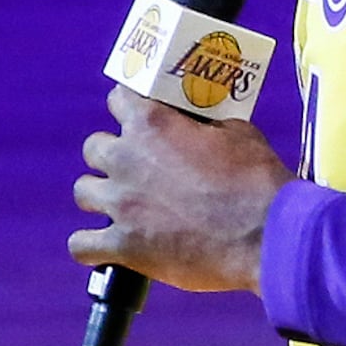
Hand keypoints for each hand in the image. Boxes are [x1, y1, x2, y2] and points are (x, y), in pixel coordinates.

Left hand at [71, 88, 291, 293]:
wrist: (266, 235)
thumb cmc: (256, 181)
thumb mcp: (238, 133)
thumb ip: (204, 126)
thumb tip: (196, 127)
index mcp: (153, 125)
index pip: (119, 99)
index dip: (130, 107)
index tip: (139, 115)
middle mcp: (126, 160)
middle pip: (93, 147)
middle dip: (112, 154)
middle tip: (135, 166)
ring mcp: (120, 204)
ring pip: (83, 191)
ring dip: (101, 195)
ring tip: (122, 205)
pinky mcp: (122, 246)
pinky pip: (80, 245)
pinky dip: (91, 245)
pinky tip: (107, 245)